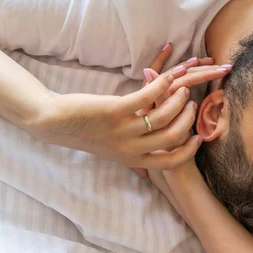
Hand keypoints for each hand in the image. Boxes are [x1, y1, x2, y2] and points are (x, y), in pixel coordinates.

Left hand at [27, 53, 228, 170]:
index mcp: (132, 160)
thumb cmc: (85, 135)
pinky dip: (161, 85)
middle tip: (189, 102)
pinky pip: (147, 97)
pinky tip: (166, 77)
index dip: (189, 149)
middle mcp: (130, 148)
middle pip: (173, 136)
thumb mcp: (112, 154)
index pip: (171, 161)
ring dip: (177, 99)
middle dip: (187, 118)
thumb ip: (132, 162)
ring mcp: (122, 130)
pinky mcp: (114, 111)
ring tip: (180, 87)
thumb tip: (147, 175)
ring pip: (164, 115)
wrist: (53, 122)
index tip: (199, 136)